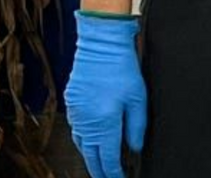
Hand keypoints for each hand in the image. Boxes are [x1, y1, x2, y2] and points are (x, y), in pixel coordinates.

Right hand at [66, 12, 146, 177]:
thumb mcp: (138, 98)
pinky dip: (83, 140)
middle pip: (91, 156)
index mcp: (105, 123)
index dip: (113, 172)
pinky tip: (89, 141)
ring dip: (90, 156)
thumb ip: (136, 125)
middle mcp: (87, 122)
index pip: (109, 158)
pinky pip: (76, 129)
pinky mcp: (71, 104)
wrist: (100, 45)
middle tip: (107, 177)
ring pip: (81, 144)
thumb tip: (134, 147)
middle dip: (99, 170)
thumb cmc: (121, 68)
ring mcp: (77, 114)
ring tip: (98, 165)